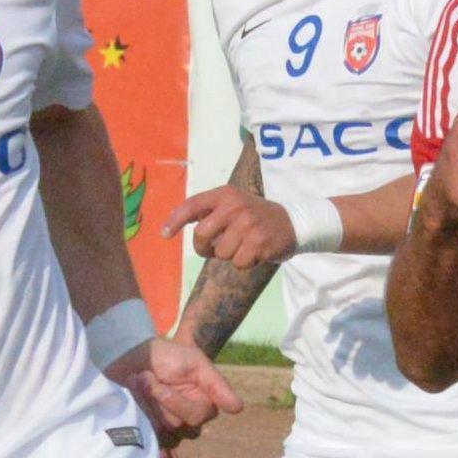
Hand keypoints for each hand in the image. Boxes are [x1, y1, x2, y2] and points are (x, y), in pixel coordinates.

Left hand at [113, 333, 242, 450]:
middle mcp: (187, 419)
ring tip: (134, 390)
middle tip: (141, 380)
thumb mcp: (194, 362)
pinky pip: (160, 454)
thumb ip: (216, 384)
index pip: (196, 415)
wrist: (128, 356)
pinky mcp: (149, 434)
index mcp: (202, 402)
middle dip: (158, 403)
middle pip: (180, 427)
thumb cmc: (164, 356)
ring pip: (164, 435)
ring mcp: (167, 428)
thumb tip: (237, 408)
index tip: (152, 379)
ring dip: (146, 411)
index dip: (174, 401)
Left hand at [161, 183, 297, 269]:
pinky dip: (244, 263)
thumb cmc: (254, 216)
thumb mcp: (233, 203)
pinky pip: (237, 263)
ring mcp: (248, 224)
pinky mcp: (259, 243)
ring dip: (229, 255)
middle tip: (213, 248)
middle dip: (204, 248)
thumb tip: (172, 224)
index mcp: (225, 194)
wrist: (293, 223)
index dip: (175, 220)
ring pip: (220, 253)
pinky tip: (255, 251)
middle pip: (201, 235)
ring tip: (244, 244)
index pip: (192, 205)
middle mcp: (235, 206)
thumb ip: (207, 211)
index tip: (164, 234)